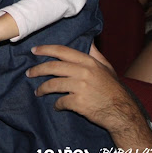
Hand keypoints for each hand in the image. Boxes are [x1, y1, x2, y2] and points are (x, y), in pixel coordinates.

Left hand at [26, 44, 140, 132]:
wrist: (122, 111)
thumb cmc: (113, 89)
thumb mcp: (106, 68)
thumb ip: (95, 55)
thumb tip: (89, 41)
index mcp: (88, 62)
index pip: (62, 51)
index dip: (46, 49)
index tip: (34, 50)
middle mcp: (83, 72)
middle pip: (53, 67)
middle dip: (37, 70)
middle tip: (29, 73)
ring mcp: (80, 87)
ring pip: (53, 85)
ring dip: (42, 89)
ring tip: (38, 92)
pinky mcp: (78, 103)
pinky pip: (60, 102)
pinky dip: (57, 105)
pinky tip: (57, 106)